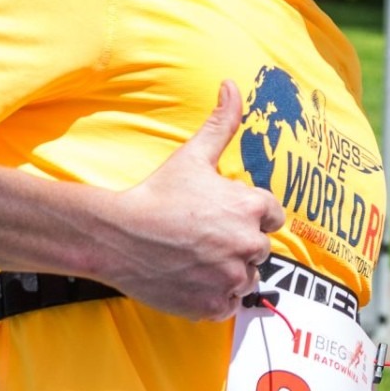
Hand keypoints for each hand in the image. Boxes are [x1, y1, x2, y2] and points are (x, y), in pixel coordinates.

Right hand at [103, 80, 284, 321]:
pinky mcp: (214, 305)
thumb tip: (230, 85)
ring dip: (228, 271)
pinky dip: (213, 296)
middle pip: (259, 248)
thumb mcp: (193, 156)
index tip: (222, 216)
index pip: (272, 215)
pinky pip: (227, 304)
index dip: (248, 214)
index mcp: (250, 207)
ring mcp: (231, 278)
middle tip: (202, 237)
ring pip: (246, 278)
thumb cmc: (157, 194)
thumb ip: (221, 123)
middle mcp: (248, 244)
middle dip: (238, 243)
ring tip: (195, 258)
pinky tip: (190, 278)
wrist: (117, 236)